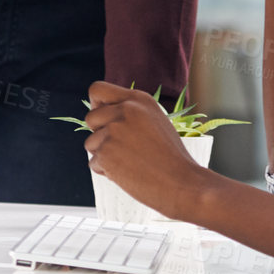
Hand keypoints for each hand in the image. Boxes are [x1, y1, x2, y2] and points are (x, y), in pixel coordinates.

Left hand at [82, 81, 216, 222]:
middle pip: (91, 118)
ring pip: (91, 143)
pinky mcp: (106, 152)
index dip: (96, 105)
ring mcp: (114, 130)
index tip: (103, 119)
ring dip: (105, 156)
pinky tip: (129, 173)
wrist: (182, 184)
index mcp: (138, 99)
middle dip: (100, 135)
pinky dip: (107, 171)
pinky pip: (94, 163)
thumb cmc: (170, 157)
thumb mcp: (155, 121)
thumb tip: (99, 113)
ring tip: (131, 163)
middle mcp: (125, 110)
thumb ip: (130, 113)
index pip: (97, 89)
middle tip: (123, 149)